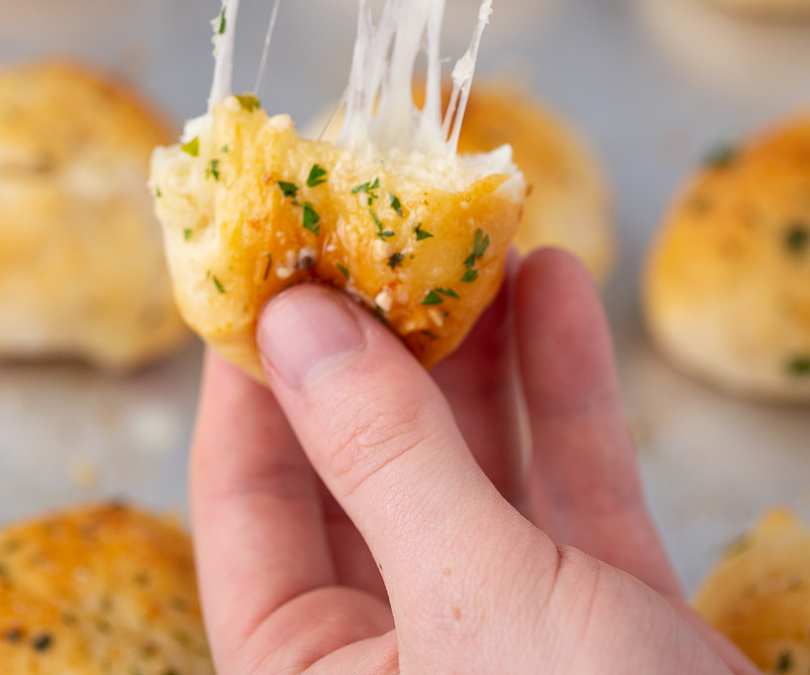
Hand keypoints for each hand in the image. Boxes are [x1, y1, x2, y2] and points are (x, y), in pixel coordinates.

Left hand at [190, 249, 756, 672]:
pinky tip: (556, 284)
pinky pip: (569, 484)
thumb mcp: (472, 606)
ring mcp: (505, 634)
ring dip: (478, 343)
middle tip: (384, 220)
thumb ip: (382, 457)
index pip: (250, 506)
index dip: (255, 378)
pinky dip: (563, 386)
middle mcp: (397, 660)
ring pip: (472, 462)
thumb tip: (294, 321)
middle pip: (364, 466)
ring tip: (476, 226)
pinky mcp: (601, 619)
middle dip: (382, 339)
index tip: (272, 259)